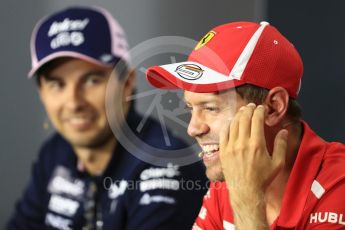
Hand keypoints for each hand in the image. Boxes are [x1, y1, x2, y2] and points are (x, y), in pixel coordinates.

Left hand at [219, 103, 287, 227]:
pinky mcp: (223, 151)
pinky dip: (228, 125)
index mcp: (257, 144)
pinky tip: (232, 122)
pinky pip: (224, 133)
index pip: (256, 120)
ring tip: (243, 111)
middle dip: (249, 109)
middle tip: (252, 107)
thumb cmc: (263, 178)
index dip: (259, 111)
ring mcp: (231, 147)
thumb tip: (284, 131)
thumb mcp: (278, 163)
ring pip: (233, 124)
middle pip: (244, 119)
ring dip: (239, 115)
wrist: (246, 191)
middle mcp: (242, 143)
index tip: (261, 108)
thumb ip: (281, 145)